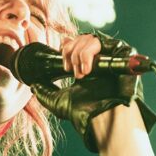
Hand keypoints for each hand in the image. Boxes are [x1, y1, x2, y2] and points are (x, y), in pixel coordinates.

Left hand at [32, 34, 155, 151]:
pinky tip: (87, 70)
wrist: (100, 116)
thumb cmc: (84, 111)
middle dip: (70, 54)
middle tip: (72, 73)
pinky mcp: (122, 52)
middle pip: (79, 38)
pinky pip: (98, 42)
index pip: (75, 41)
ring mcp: (112, 53)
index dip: (66, 47)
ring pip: (87, 38)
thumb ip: (44, 92)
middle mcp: (100, 56)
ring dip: (78, 56)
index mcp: (87, 64)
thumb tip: (33, 85)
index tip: (63, 64)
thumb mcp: (57, 101)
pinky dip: (87, 54)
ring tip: (81, 75)